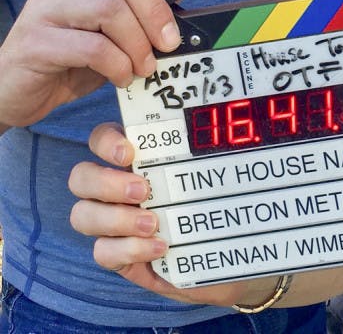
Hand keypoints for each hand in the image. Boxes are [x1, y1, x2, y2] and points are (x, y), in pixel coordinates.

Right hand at [0, 0, 210, 127]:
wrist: (9, 92)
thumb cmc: (66, 60)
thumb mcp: (108, 35)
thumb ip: (135, 20)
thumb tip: (182, 22)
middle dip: (155, 8)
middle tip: (168, 43)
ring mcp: (45, 7)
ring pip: (107, 6)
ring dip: (136, 42)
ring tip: (142, 68)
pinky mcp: (35, 41)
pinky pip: (89, 46)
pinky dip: (116, 64)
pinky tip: (120, 78)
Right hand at [69, 122, 279, 305]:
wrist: (224, 250)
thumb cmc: (214, 198)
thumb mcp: (213, 167)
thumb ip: (208, 142)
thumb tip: (229, 119)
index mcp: (133, 157)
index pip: (100, 138)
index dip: (106, 142)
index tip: (130, 153)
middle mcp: (114, 186)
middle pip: (79, 177)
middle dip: (106, 183)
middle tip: (143, 190)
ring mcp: (111, 223)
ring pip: (81, 215)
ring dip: (114, 219)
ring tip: (152, 223)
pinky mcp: (118, 256)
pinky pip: (102, 253)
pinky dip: (128, 249)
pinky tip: (159, 247)